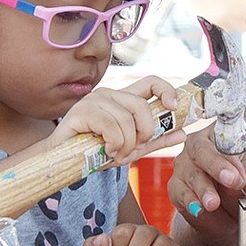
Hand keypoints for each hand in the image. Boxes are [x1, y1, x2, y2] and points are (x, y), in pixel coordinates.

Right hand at [52, 76, 184, 162]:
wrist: (63, 163)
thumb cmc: (95, 152)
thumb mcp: (132, 148)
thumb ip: (156, 140)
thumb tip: (183, 132)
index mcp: (123, 100)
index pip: (151, 82)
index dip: (166, 91)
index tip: (173, 108)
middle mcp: (109, 95)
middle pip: (141, 105)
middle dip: (145, 132)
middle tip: (134, 149)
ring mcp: (94, 100)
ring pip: (126, 119)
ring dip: (126, 144)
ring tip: (116, 154)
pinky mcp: (81, 111)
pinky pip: (111, 126)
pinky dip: (114, 143)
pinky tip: (107, 151)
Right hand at [168, 124, 245, 238]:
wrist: (223, 213)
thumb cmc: (235, 187)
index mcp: (218, 136)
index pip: (222, 136)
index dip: (232, 152)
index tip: (240, 170)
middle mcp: (197, 145)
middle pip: (202, 150)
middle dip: (217, 166)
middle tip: (232, 180)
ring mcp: (183, 164)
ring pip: (192, 173)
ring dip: (204, 189)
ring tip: (214, 202)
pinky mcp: (175, 185)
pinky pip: (181, 191)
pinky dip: (191, 200)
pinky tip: (198, 208)